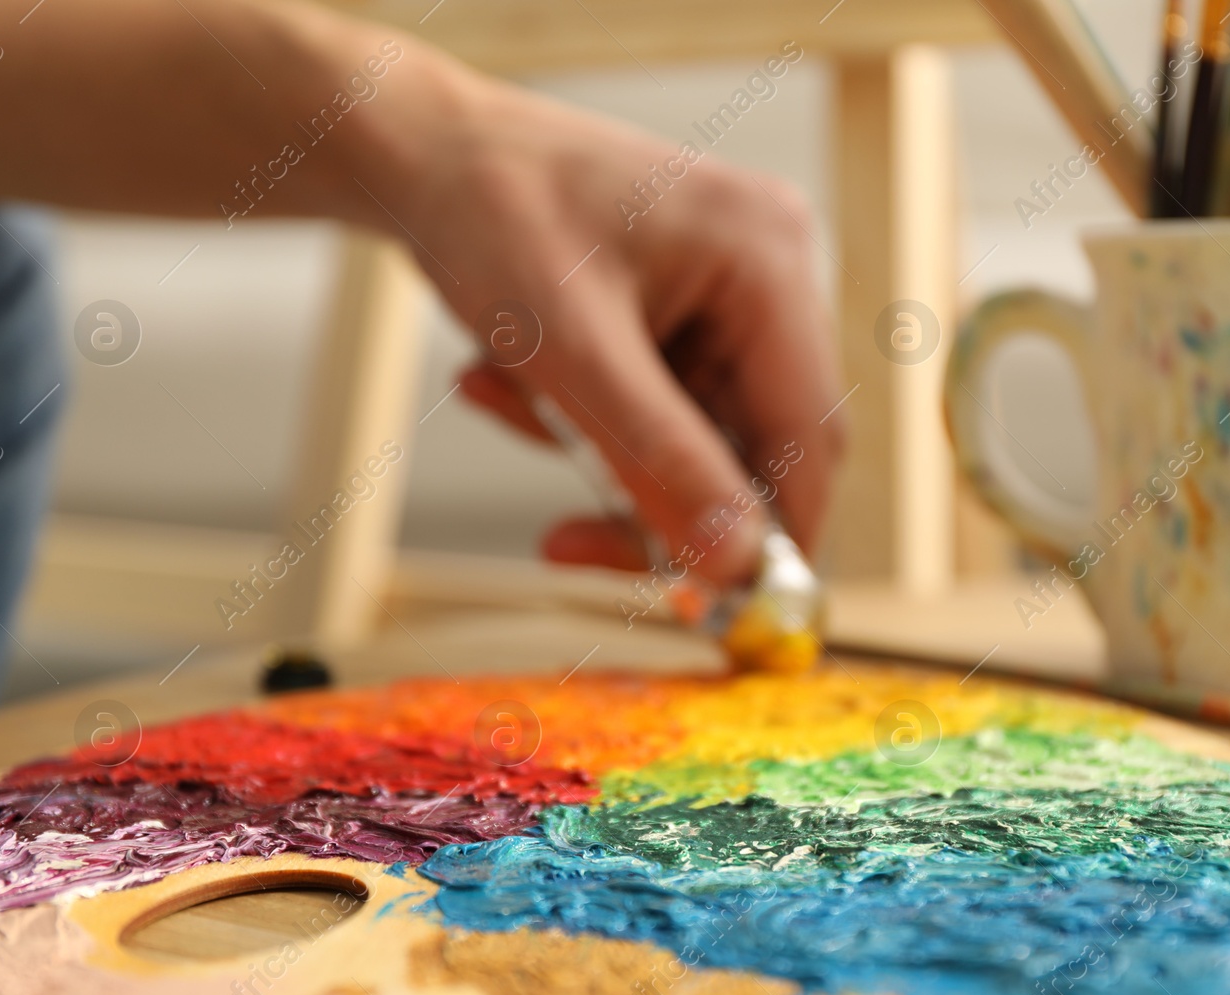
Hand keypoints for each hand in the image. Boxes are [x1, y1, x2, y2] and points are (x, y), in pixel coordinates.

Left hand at [364, 58, 844, 585]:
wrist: (419, 151)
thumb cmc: (492, 212)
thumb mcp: (573, 353)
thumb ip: (661, 460)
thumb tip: (735, 564)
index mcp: (767, 259)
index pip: (810, 429)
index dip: (777, 532)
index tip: (725, 608)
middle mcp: (764, 273)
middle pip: (750, 442)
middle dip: (651, 491)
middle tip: (569, 543)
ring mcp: (723, 293)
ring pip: (691, 436)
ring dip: (595, 449)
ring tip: (502, 393)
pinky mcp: (679, 312)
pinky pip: (653, 409)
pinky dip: (580, 418)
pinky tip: (502, 375)